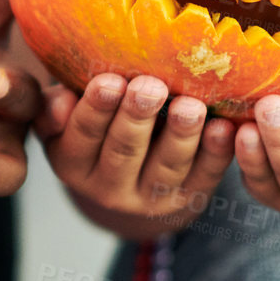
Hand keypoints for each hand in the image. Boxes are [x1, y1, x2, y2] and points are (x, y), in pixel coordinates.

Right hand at [38, 71, 236, 231]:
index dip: (96, 109)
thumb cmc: (95, 126)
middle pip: (124, 152)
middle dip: (137, 118)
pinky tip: (223, 127)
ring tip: (190, 106)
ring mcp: (150, 198)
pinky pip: (204, 177)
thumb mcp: (63, 121)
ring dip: (180, 136)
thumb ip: (56, 109)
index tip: (109, 81)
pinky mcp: (187, 199)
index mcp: (72, 163)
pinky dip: (216, 153)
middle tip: (150, 87)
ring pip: (166, 168)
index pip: (83, 136)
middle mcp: (108, 189)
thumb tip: (60, 103)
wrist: (128, 176)